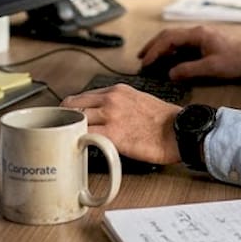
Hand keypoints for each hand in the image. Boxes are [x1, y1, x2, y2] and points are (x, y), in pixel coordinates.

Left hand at [61, 85, 180, 164]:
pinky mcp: (113, 135)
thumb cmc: (164, 120)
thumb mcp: (138, 100)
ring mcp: (111, 116)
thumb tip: (103, 116)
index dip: (70, 110)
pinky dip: (78, 143)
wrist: (180, 130)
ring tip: (66, 143)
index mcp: (117, 90)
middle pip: (72, 106)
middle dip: (64, 120)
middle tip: (60, 133)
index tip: (66, 120)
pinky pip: (86, 138)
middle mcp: (111, 100)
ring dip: (69, 132)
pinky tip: (78, 150)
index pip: (81, 97)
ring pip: (75, 121)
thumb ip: (118, 104)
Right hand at [139, 25, 240, 80]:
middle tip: (141, 58)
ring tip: (150, 58)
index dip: (154, 50)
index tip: (145, 62)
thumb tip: (170, 74)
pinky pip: (182, 44)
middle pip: (168, 35)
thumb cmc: (237, 60)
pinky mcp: (204, 43)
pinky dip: (171, 50)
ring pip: (175, 39)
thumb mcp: (212, 68)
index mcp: (197, 34)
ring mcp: (201, 37)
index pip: (169, 39)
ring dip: (161, 47)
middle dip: (153, 46)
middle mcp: (197, 32)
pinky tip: (168, 59)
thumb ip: (189, 70)